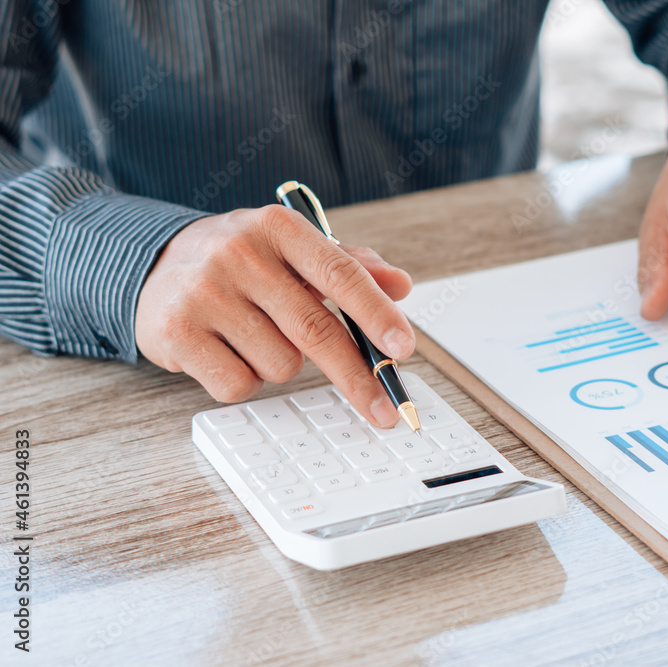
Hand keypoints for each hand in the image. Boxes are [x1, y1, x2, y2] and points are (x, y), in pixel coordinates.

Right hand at [135, 205, 414, 426]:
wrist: (153, 266)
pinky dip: (245, 379)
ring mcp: (204, 293)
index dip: (376, 315)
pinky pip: (239, 385)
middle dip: (358, 377)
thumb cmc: (240, 263)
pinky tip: (226, 351)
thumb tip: (400, 285)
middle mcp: (239, 254)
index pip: (340, 273)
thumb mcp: (293, 250)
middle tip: (385, 409)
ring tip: (255, 336)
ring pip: (281, 365)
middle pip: (317, 330)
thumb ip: (350, 265)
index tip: (403, 349)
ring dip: (282, 365)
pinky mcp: (176, 332)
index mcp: (278, 228)